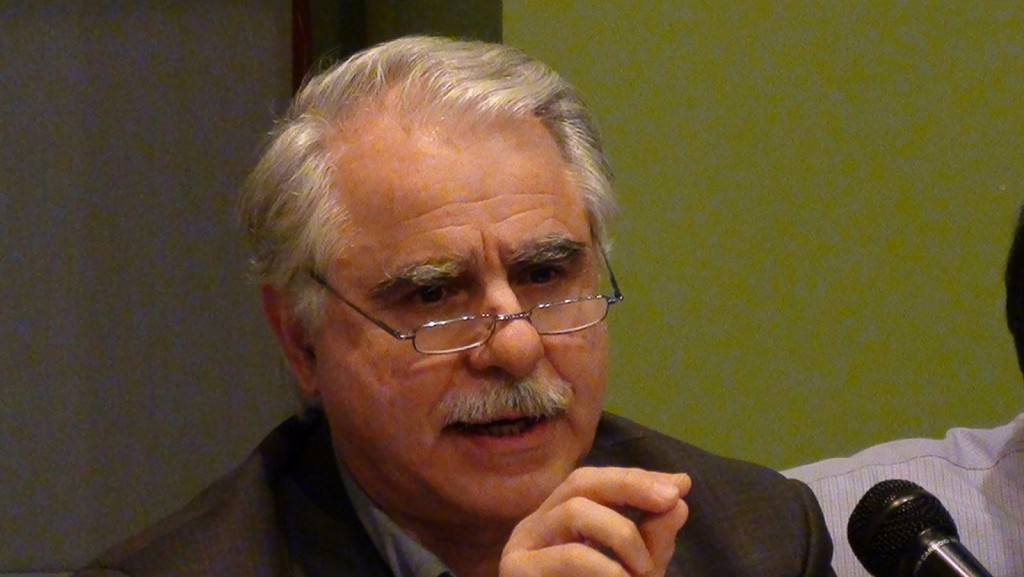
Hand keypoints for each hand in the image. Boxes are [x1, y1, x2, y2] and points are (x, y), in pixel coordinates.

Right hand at [500, 467, 690, 576]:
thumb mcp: (633, 574)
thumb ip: (653, 540)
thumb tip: (678, 499)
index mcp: (556, 522)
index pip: (594, 482)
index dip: (635, 478)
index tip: (679, 486)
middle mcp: (534, 528)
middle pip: (580, 482)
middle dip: (630, 485)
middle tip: (670, 500)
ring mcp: (521, 549)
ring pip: (575, 511)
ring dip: (623, 534)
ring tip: (644, 571)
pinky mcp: (518, 572)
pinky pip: (570, 554)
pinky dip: (607, 567)